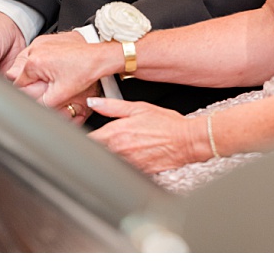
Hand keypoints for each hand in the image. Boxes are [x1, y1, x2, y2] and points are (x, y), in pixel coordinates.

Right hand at [6, 31, 122, 108]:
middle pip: (23, 73)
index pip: (19, 84)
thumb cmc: (84, 70)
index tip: (40, 93)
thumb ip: (41, 103)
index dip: (29, 92)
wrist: (98, 56)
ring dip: (37, 71)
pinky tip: (56, 66)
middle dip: (33, 81)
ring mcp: (40, 42)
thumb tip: (31, 108)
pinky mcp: (46, 39)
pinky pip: (37, 54)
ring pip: (29, 63)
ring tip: (55, 74)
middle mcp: (34, 49)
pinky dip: (43, 61)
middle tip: (50, 84)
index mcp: (33, 62)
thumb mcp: (60, 95)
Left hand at [87, 97, 209, 173]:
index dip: (85, 138)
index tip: (84, 136)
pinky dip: (125, 165)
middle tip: (103, 140)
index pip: (89, 140)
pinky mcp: (140, 172)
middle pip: (98, 153)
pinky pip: (126, 170)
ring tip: (123, 148)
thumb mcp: (138, 108)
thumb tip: (93, 102)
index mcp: (116, 133)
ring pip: (111, 163)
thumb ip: (112, 106)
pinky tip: (133, 157)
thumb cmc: (166, 123)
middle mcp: (121, 151)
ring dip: (111, 157)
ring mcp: (130, 164)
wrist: (188, 140)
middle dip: (98, 148)